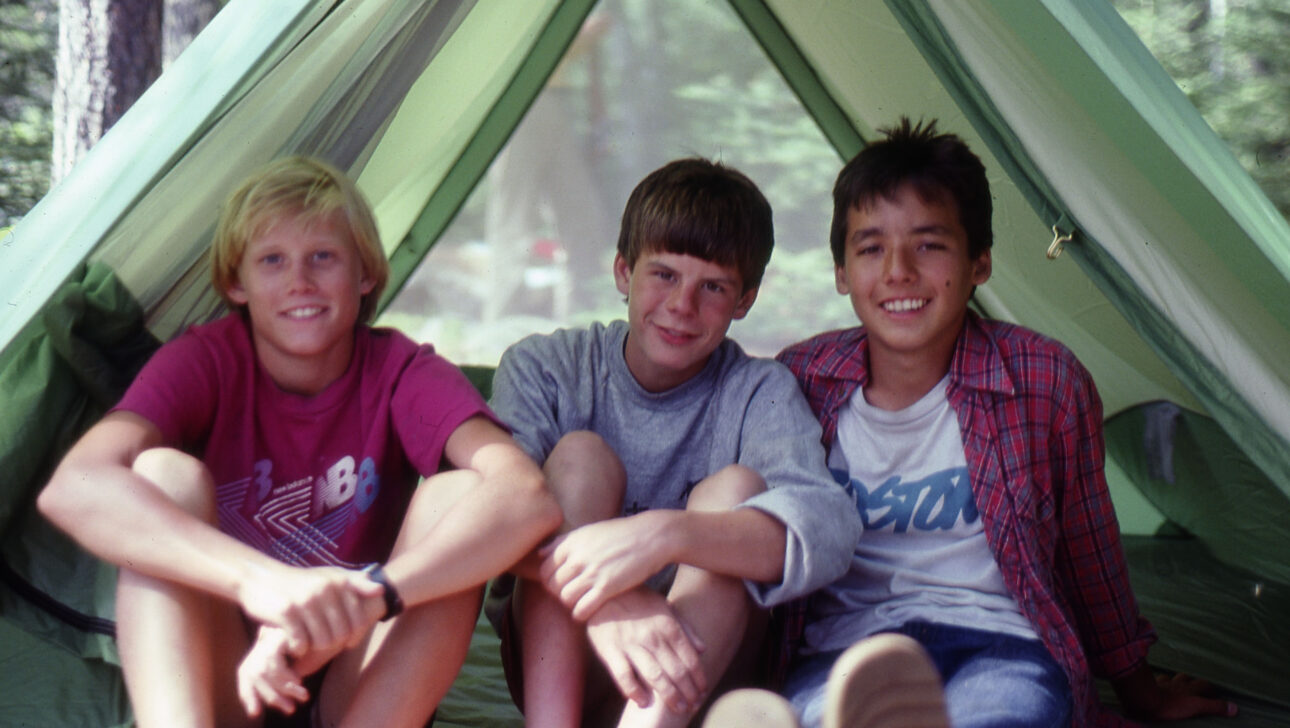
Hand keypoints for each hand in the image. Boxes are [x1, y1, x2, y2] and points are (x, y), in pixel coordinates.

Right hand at [237, 563, 384, 654]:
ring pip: (322, 642)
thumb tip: (381, 590)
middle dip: (332, 644)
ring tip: (307, 642)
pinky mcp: (287, 613)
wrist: (260, 578)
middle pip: (341, 634)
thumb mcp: (329, 577)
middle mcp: (325, 589)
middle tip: (320, 643)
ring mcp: (306, 600)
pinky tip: (293, 643)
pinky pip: (301, 644)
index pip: (359, 622)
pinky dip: (298, 649)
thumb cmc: (300, 583)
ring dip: (314, 648)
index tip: (346, 642)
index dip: (354, 637)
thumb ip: (355, 583)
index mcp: (339, 581)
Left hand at [237, 627, 307, 717]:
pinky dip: (285, 675)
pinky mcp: (278, 634)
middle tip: (289, 710)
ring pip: (263, 671)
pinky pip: (273, 661)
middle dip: (271, 696)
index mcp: (260, 650)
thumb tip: (270, 698)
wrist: (334, 631)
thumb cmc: (316, 650)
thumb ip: (281, 681)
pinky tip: (298, 680)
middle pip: (252, 675)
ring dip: (283, 688)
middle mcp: (261, 641)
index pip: (245, 675)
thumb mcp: (296, 671)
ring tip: (301, 696)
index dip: (248, 695)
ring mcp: (269, 636)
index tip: (255, 713)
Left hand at [540, 511, 672, 619]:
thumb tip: (540, 553)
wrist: (652, 536)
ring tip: (579, 602)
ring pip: (565, 598)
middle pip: (552, 585)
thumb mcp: (589, 530)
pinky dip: (580, 614)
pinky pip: (582, 608)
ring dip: (569, 604)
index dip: (549, 581)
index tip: (561, 584)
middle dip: (557, 594)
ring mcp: (592, 572)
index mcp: (571, 542)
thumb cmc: (621, 533)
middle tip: (571, 595)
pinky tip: (588, 611)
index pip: (544, 569)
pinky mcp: (607, 587)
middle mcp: (578, 557)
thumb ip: (563, 541)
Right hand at [585, 587, 706, 714]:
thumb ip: (685, 628)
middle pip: (676, 671)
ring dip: (670, 696)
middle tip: (694, 705)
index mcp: (668, 626)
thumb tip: (703, 649)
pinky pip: (624, 675)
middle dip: (688, 692)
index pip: (690, 658)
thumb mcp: (665, 606)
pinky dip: (634, 690)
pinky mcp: (610, 650)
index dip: (698, 678)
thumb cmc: (637, 599)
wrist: (603, 590)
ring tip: (679, 708)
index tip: (703, 692)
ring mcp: (631, 644)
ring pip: (655, 676)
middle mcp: (653, 637)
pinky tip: (644, 702)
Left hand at [1117, 668, 1237, 720]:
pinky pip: (1155, 681)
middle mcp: (1176, 684)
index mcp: (1189, 689)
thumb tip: (1235, 708)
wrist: (1144, 700)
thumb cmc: (1170, 705)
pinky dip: (1158, 682)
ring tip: (1178, 685)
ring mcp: (1162, 684)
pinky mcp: (1150, 688)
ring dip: (1175, 681)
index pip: (1204, 685)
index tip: (1214, 695)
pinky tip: (1158, 684)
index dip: (1210, 689)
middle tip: (1196, 687)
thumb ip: (1214, 707)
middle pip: (1187, 678)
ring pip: (1171, 678)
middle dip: (1192, 682)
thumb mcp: (1196, 707)